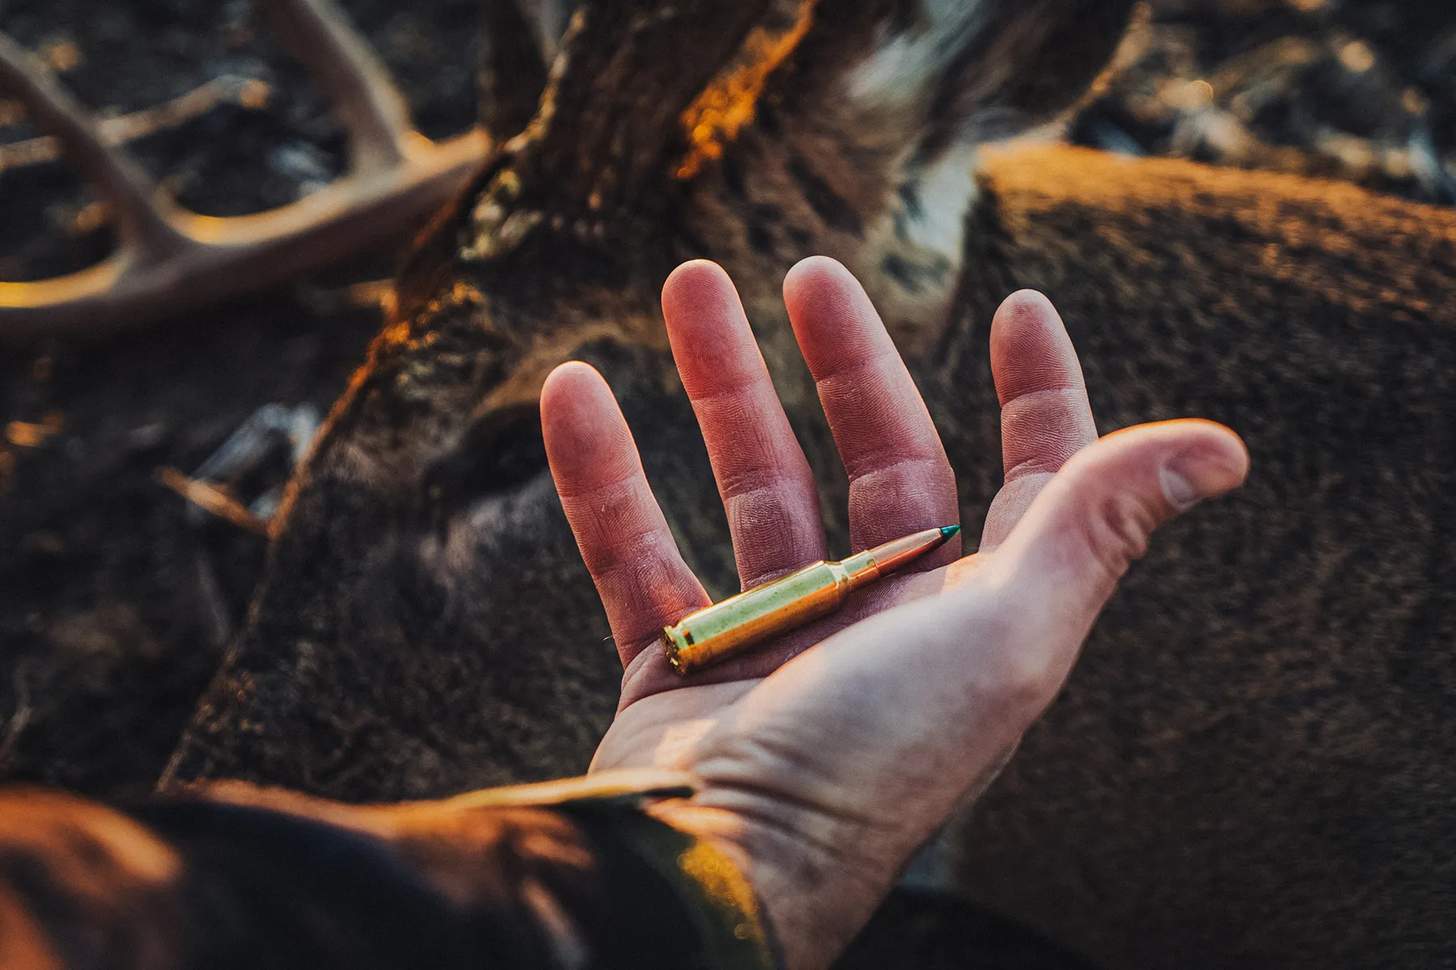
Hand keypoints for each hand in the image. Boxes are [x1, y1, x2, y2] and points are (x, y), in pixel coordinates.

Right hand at [539, 257, 1247, 969]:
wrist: (719, 866)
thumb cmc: (875, 758)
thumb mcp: (1003, 633)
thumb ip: (1094, 529)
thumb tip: (1224, 448)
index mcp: (973, 616)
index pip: (1031, 485)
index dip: (1037, 396)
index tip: (1017, 305)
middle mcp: (883, 624)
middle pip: (874, 463)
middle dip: (849, 362)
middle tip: (809, 274)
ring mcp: (773, 642)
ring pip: (750, 486)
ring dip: (719, 387)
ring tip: (687, 285)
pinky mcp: (674, 664)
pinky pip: (635, 549)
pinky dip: (602, 475)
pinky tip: (572, 395)